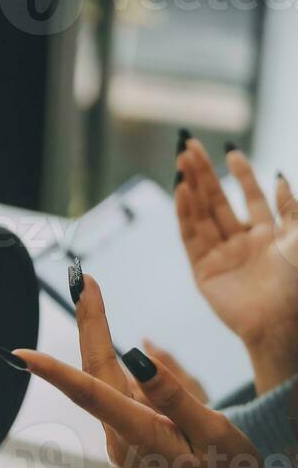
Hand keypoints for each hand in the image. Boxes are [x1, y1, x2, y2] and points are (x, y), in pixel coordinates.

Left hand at [13, 277, 272, 467]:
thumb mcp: (213, 432)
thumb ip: (175, 395)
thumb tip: (139, 356)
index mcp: (140, 434)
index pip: (90, 394)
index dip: (54, 371)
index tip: (21, 353)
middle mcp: (121, 435)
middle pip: (95, 371)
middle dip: (88, 322)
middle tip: (82, 278)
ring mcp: (123, 436)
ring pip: (103, 377)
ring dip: (96, 332)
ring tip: (89, 289)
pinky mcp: (131, 433)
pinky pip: (117, 389)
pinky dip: (111, 358)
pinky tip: (106, 331)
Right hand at [176, 139, 297, 393]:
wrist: (281, 321)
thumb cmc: (296, 283)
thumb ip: (291, 208)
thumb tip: (280, 177)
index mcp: (267, 236)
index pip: (249, 197)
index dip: (241, 174)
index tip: (230, 151)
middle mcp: (242, 244)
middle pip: (219, 202)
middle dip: (206, 173)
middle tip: (190, 146)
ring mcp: (221, 257)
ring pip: (202, 215)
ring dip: (192, 188)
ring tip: (182, 160)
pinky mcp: (204, 272)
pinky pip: (191, 238)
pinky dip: (185, 214)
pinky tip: (182, 191)